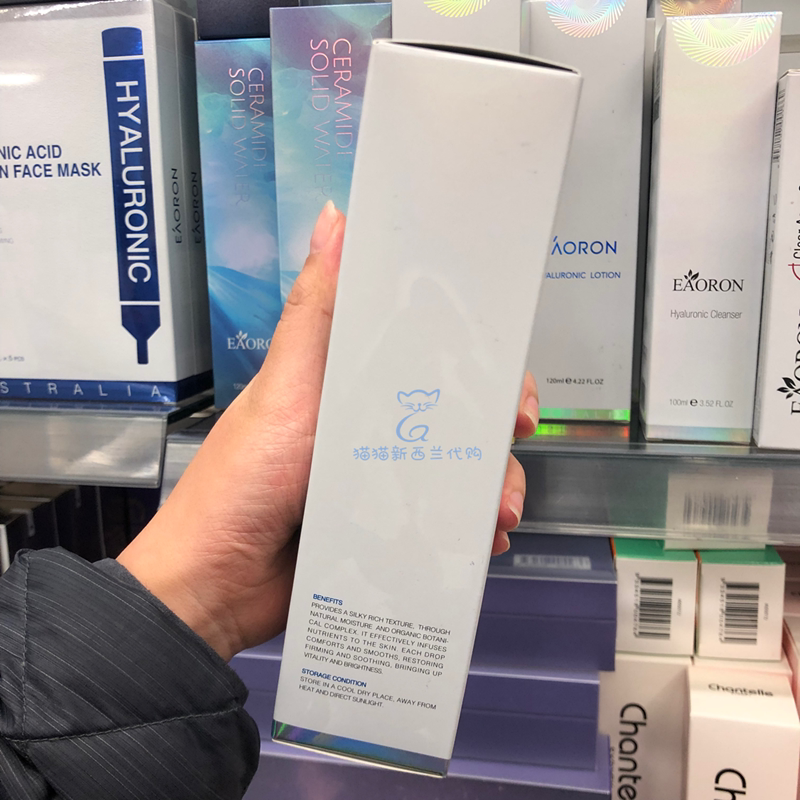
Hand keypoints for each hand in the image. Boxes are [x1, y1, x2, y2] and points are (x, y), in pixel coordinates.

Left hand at [118, 202, 538, 661]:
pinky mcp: (386, 534)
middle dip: (495, 425)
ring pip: (459, 472)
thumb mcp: (283, 392)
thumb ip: (315, 315)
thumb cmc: (242, 484)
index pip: (426, 356)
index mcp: (349, 387)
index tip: (502, 369)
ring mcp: (381, 484)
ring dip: (492, 487)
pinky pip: (444, 526)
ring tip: (499, 516)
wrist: (214, 592)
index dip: (472, 356)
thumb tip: (336, 216)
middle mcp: (371, 430)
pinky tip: (487, 541)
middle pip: (455, 414)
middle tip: (517, 437)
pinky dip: (471, 531)